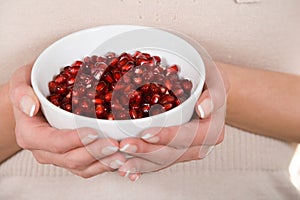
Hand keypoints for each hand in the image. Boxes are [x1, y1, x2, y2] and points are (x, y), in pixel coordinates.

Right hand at [9, 63, 124, 177]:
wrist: (37, 98)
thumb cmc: (32, 87)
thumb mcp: (21, 81)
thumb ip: (21, 92)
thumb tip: (31, 107)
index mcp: (31, 134)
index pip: (53, 142)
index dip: (74, 140)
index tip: (93, 133)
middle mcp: (45, 150)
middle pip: (71, 159)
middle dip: (94, 153)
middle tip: (114, 144)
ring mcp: (60, 156)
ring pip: (82, 167)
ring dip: (103, 163)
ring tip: (122, 155)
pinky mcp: (73, 157)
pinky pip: (89, 167)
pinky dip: (105, 164)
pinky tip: (120, 158)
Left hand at [118, 56, 228, 180]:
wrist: (204, 86)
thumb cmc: (208, 79)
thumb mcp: (216, 79)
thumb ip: (214, 94)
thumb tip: (203, 110)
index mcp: (211, 130)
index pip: (188, 137)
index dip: (167, 137)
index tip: (146, 133)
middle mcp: (198, 146)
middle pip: (171, 154)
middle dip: (146, 152)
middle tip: (123, 145)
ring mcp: (183, 151)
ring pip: (161, 162)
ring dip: (139, 163)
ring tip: (118, 161)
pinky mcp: (171, 152)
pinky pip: (155, 163)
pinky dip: (139, 166)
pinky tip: (124, 169)